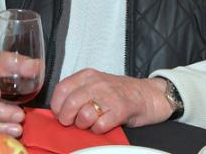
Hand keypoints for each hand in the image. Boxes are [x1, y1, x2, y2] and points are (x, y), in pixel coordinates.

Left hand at [49, 69, 172, 133]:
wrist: (148, 95)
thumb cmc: (119, 93)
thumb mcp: (95, 85)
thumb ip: (77, 92)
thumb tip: (57, 110)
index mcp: (88, 76)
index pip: (61, 89)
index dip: (57, 106)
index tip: (60, 113)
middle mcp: (97, 83)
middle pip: (70, 104)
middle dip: (67, 119)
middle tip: (73, 122)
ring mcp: (109, 95)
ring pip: (84, 116)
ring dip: (84, 125)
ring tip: (91, 122)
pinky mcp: (120, 109)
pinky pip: (100, 126)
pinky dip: (98, 130)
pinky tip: (104, 124)